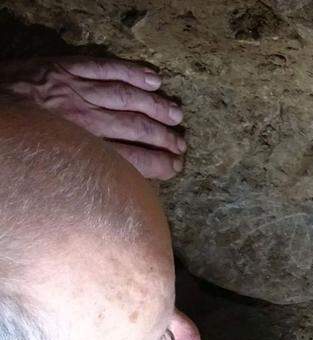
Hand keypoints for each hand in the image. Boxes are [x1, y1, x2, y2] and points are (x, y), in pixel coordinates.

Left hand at [0, 57, 184, 178]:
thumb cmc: (15, 148)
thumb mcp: (47, 171)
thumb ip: (82, 174)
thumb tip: (116, 186)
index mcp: (79, 149)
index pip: (131, 159)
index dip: (160, 164)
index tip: (177, 167)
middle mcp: (82, 119)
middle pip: (135, 128)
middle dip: (164, 137)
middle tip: (183, 145)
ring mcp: (73, 90)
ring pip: (126, 97)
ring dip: (156, 106)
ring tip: (177, 115)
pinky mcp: (63, 67)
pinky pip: (104, 66)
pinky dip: (131, 71)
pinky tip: (154, 78)